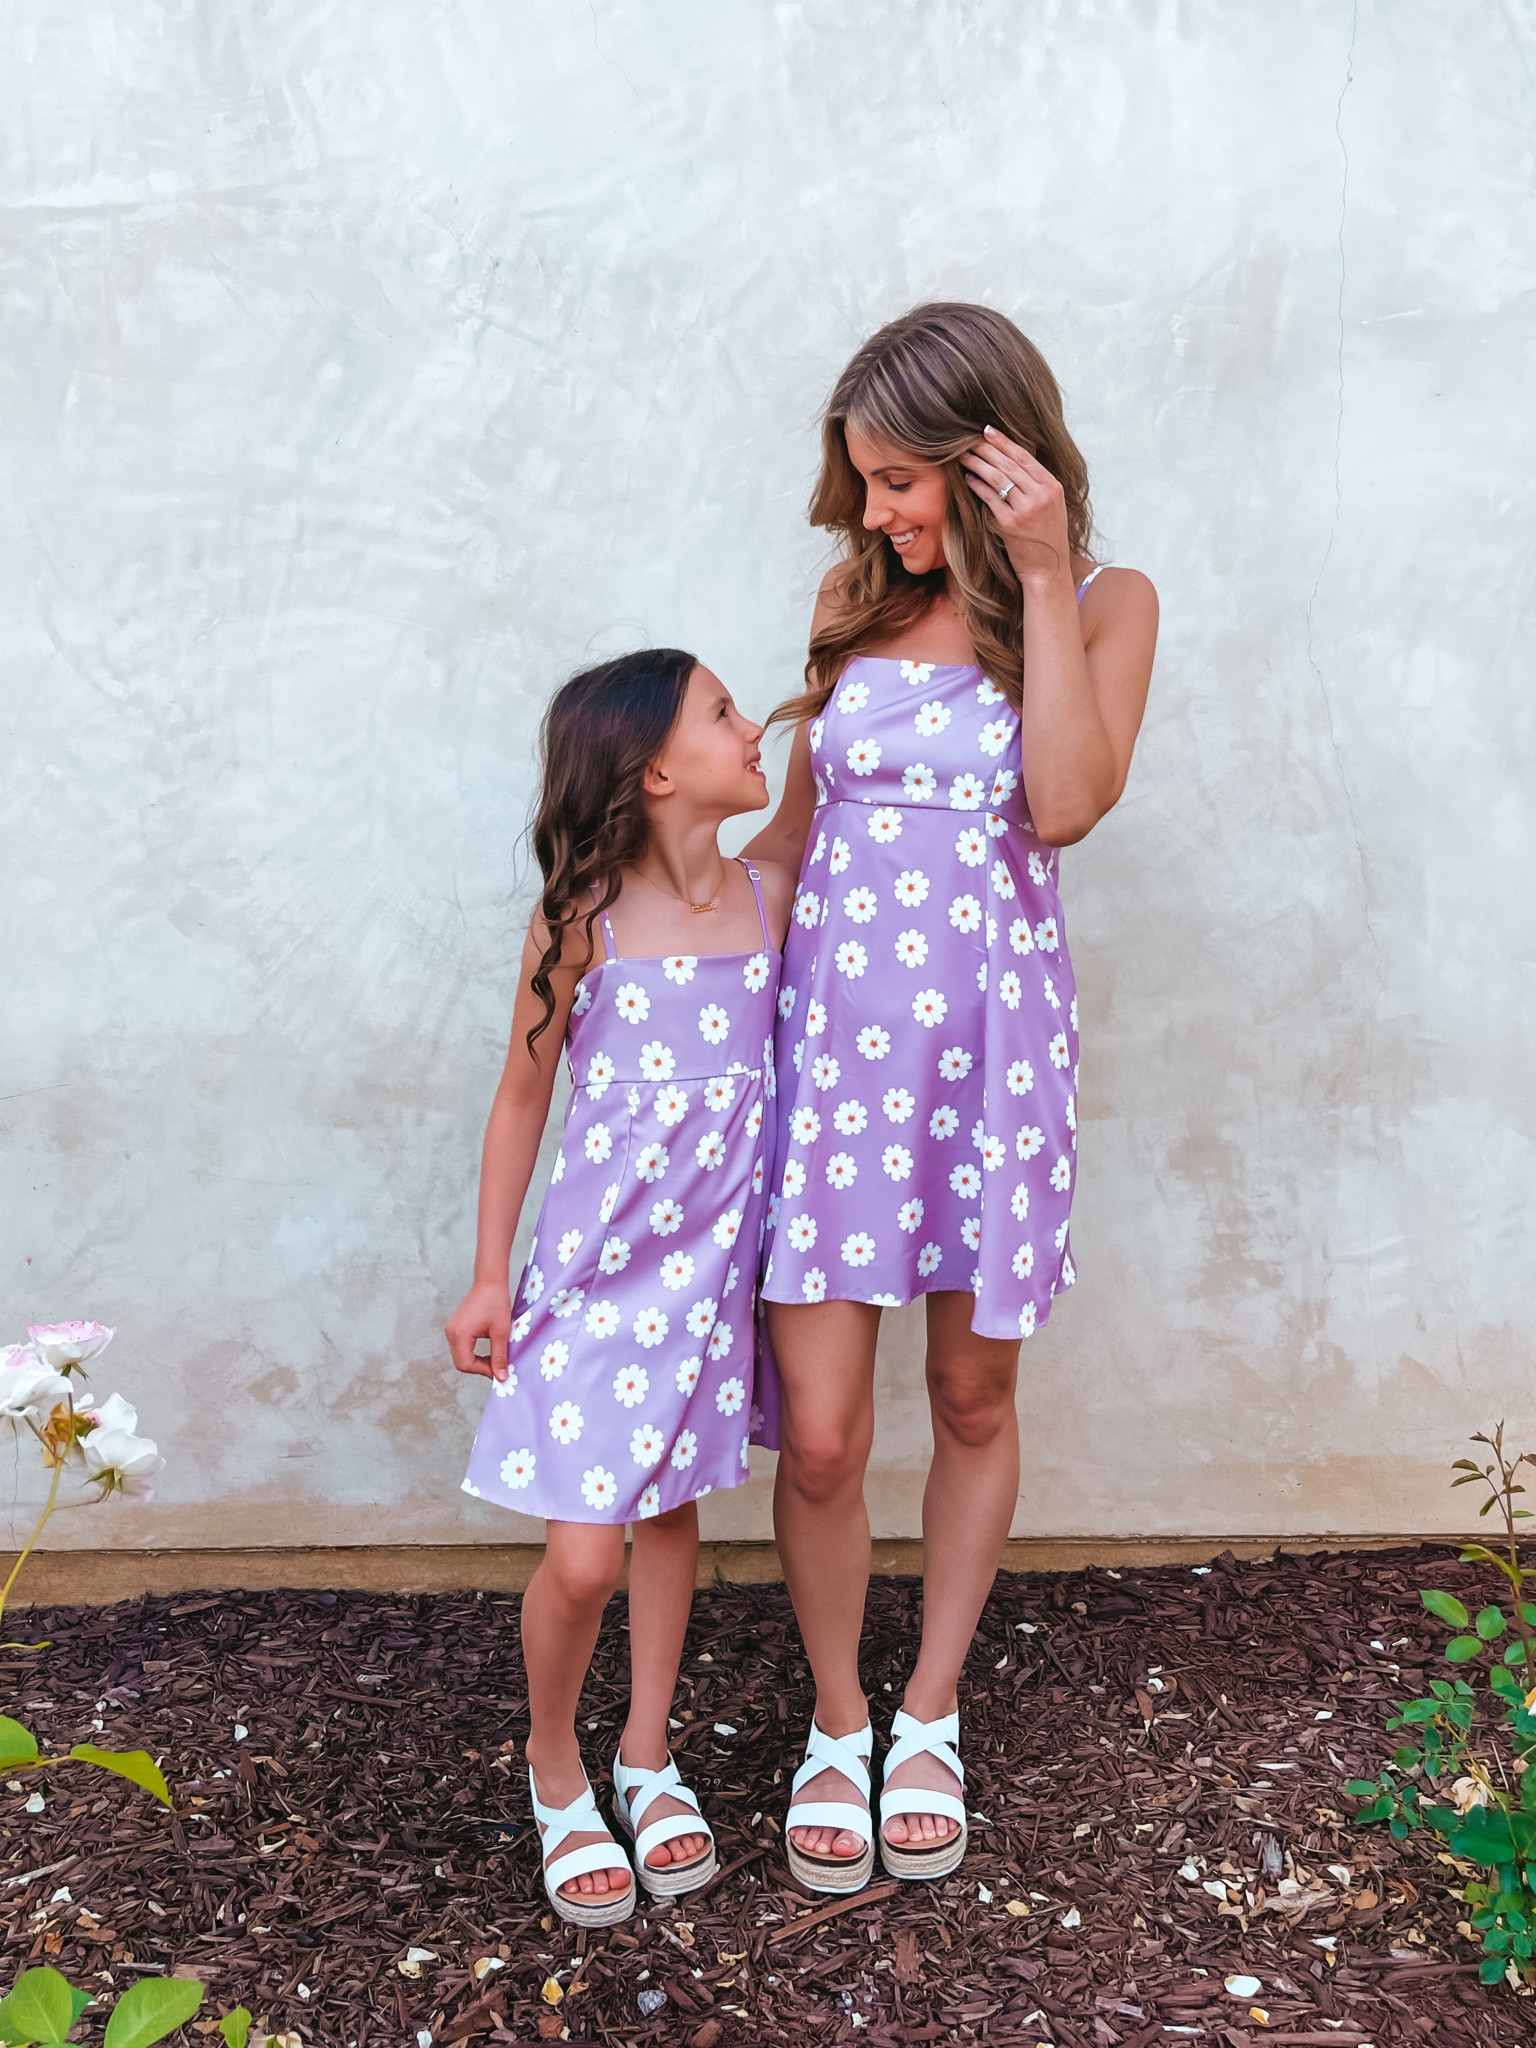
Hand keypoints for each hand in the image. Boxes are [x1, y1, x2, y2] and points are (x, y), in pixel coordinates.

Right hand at [446, 1280, 511, 1381]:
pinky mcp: (455, 1328)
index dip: (483, 1371)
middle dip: (479, 1368)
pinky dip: (472, 1354)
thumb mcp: (501, 1332)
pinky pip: (461, 1348)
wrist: (490, 1282)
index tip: (499, 1372)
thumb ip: (499, 1356)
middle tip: (497, 1367)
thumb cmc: (496, 1302)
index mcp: (460, 1334)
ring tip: (494, 1359)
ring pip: (460, 1357)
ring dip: (476, 1362)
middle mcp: (451, 1333)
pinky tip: (487, 1352)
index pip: (466, 1364)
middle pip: (461, 1363)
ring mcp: (451, 1330)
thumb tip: (501, 1377)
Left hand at [960, 426, 1070, 589]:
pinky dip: (977, 486)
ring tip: (963, 455)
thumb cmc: (1046, 538)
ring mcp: (1026, 509)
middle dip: (986, 449)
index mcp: (1052, 487)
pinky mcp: (1010, 524)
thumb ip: (1037, 485)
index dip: (1004, 442)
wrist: (1047, 570)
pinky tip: (967, 479)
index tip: (988, 430)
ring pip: (998, 478)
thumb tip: (1012, 462)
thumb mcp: (1051, 506)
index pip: (1024, 457)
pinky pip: (990, 498)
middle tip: (968, 439)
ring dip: (978, 463)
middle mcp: (1041, 495)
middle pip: (1009, 464)